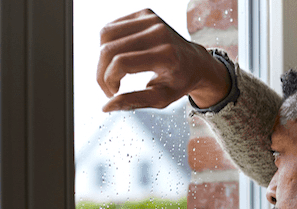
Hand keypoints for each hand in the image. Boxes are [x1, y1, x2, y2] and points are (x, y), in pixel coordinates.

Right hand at [97, 9, 230, 111]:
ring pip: (106, 34)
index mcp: (166, 55)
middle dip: (101, 72)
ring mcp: (152, 19)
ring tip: (112, 72)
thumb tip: (106, 106)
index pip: (122, 63)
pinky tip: (117, 57)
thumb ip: (133, 102)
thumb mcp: (160, 99)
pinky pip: (112, 27)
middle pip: (110, 49)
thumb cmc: (178, 82)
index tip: (112, 93)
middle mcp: (159, 32)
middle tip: (108, 87)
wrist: (195, 62)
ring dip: (102, 58)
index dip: (109, 80)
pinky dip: (108, 44)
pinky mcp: (145, 13)